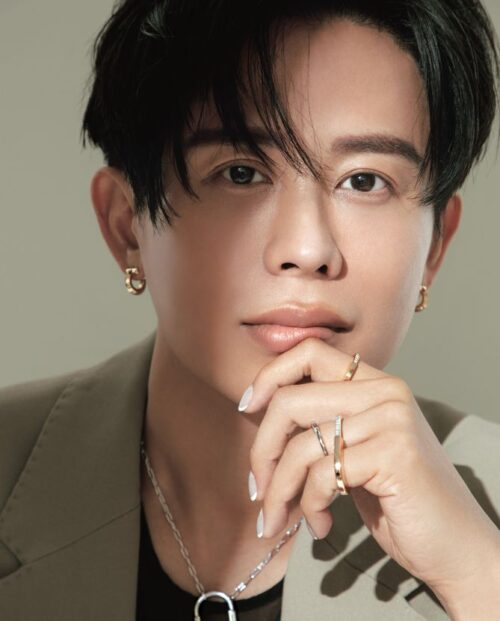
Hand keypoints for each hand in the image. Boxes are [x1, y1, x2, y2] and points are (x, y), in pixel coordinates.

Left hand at [242, 337, 499, 592]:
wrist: (454, 545)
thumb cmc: (396, 499)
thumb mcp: (355, 449)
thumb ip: (321, 423)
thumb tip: (257, 409)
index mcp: (374, 382)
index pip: (309, 352)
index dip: (269, 376)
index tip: (247, 408)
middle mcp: (385, 391)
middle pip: (291, 400)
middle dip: (261, 451)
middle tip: (257, 490)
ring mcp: (391, 419)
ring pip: (301, 445)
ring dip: (280, 490)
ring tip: (280, 519)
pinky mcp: (394, 453)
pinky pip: (323, 474)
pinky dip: (310, 506)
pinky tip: (320, 526)